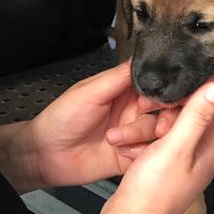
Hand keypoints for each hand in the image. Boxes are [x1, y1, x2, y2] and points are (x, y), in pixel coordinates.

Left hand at [19, 60, 186, 187]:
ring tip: (118, 138)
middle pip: (166, 109)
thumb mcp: (88, 92)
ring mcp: (132, 133)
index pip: (156, 85)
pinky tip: (122, 152)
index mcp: (123, 90)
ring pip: (158, 132)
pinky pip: (150, 153)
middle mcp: (132, 110)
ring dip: (141, 135)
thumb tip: (141, 58)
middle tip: (155, 122)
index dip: (165, 91)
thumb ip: (117, 78)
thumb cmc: (60, 119)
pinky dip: (140, 153)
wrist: (46, 154)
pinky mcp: (131, 155)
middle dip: (165, 116)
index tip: (160, 99)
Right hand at [100, 78, 213, 213]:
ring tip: (144, 128)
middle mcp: (204, 149)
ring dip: (158, 118)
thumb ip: (198, 116)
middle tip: (161, 105)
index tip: (192, 79)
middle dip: (181, 101)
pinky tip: (133, 141)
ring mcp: (185, 155)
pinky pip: (161, 135)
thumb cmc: (153, 193)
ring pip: (178, 121)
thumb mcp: (176, 147)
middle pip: (204, 108)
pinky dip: (147, 132)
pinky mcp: (166, 160)